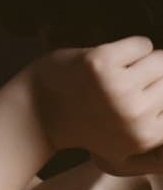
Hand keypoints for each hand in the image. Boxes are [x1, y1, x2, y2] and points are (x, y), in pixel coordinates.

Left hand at [32, 35, 162, 174]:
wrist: (38, 111)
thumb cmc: (87, 122)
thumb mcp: (127, 145)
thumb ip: (157, 134)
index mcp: (146, 137)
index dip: (158, 94)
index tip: (138, 99)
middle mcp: (135, 114)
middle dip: (152, 77)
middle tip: (123, 86)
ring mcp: (117, 88)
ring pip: (160, 58)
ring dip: (141, 62)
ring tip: (116, 75)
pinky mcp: (101, 62)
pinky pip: (141, 44)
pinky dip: (129, 48)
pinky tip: (106, 63)